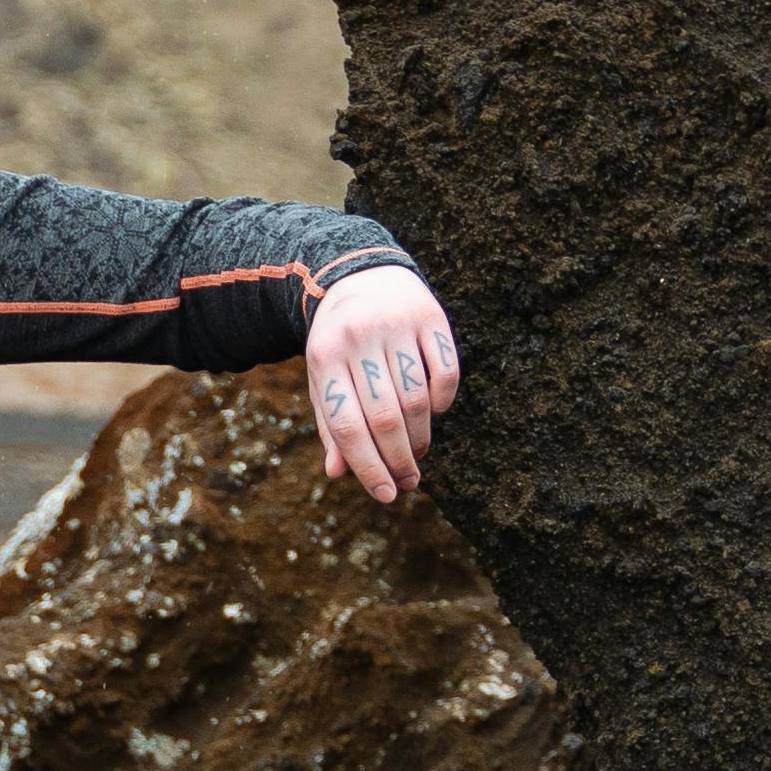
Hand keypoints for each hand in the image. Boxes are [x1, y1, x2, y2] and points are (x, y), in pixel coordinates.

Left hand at [302, 263, 462, 501]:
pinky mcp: (430, 316)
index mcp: (325, 357)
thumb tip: (339, 473)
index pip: (347, 426)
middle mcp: (359, 338)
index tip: (387, 495)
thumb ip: (330, 424)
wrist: (360, 275)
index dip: (368, 467)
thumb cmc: (340, 342)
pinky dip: (442, 402)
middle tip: (409, 482)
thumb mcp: (324, 378)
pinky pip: (445, 372)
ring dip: (420, 436)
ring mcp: (396, 324)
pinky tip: (434, 412)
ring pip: (416, 399)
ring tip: (417, 453)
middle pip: (385, 418)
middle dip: (399, 460)